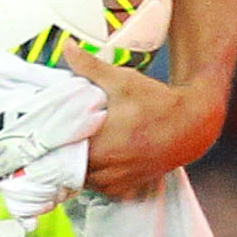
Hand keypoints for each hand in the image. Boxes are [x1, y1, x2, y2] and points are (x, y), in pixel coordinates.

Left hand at [62, 46, 220, 197]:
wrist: (192, 125)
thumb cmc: (157, 101)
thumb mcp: (123, 80)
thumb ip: (90, 66)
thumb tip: (68, 47)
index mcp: (101, 143)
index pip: (60, 149)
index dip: (50, 139)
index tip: (45, 129)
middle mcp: (107, 168)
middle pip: (68, 166)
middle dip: (62, 152)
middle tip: (60, 135)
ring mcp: (117, 181)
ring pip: (82, 180)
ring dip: (77, 165)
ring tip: (76, 146)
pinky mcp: (126, 188)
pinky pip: (98, 188)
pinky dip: (93, 177)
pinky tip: (94, 160)